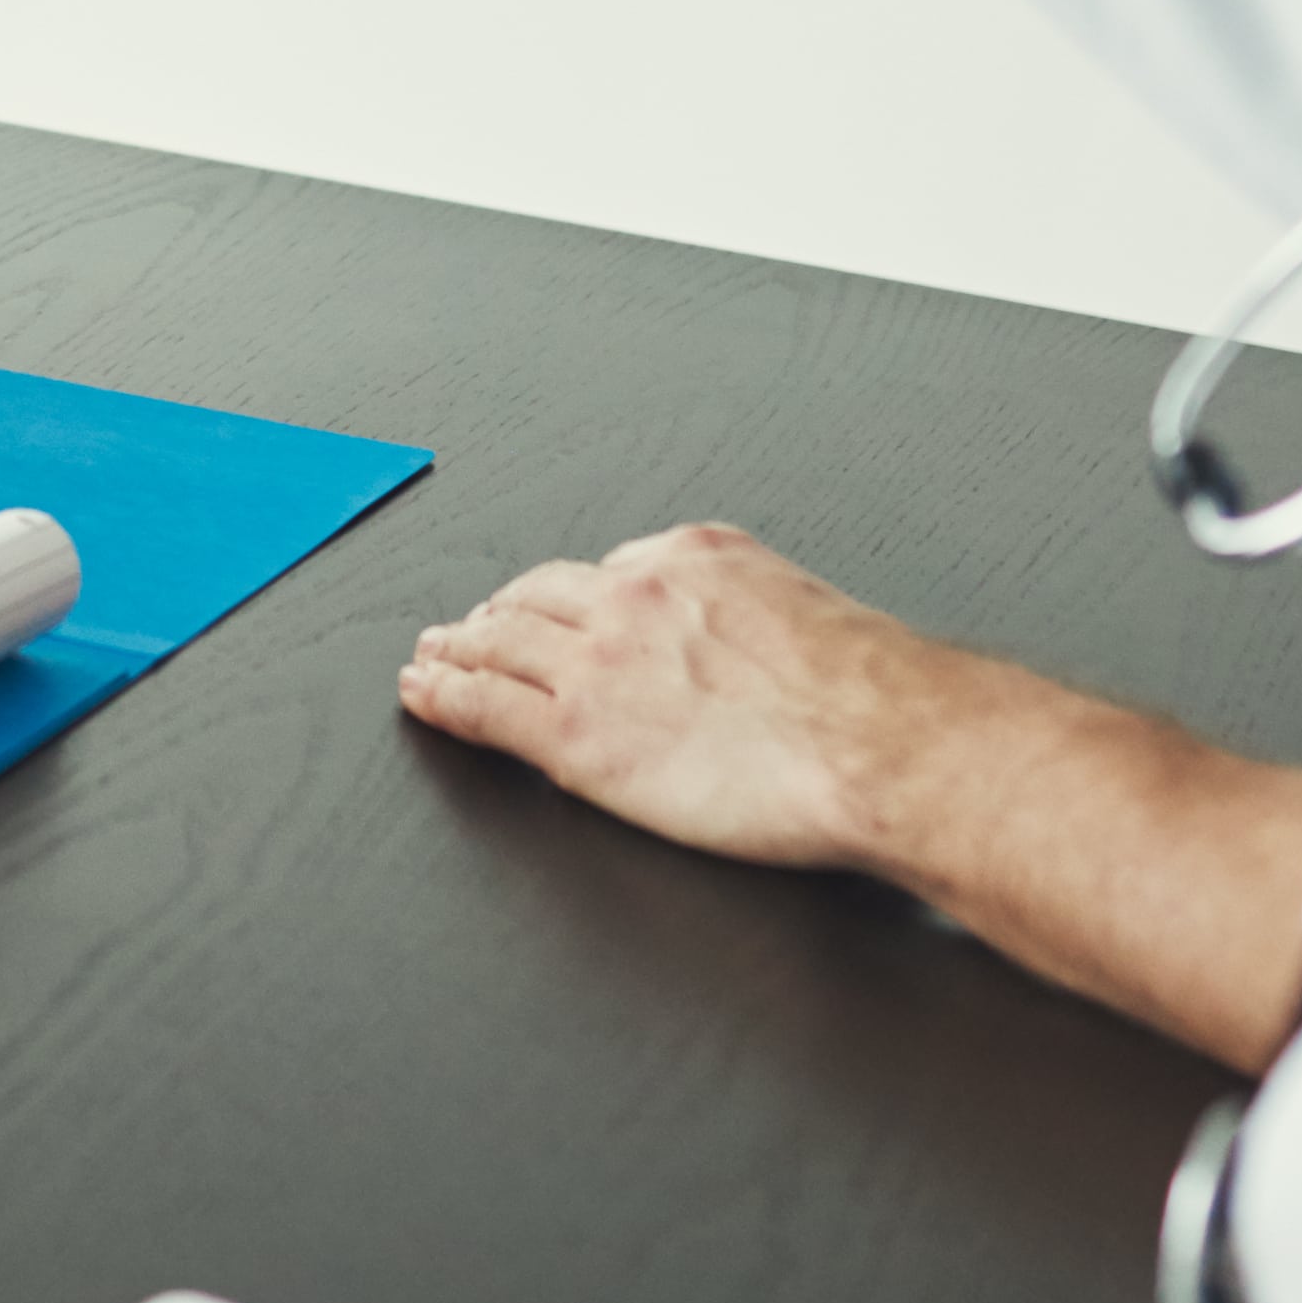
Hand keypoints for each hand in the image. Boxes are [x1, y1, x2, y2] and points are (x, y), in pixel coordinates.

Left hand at [397, 523, 974, 873]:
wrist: (878, 742)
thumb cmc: (872, 697)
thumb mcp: (808, 614)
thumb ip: (758, 619)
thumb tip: (763, 653)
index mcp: (692, 560)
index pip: (606, 573)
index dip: (569, 600)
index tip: (553, 611)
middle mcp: (633, 596)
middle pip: (536, 598)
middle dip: (497, 613)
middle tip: (467, 627)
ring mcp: (598, 664)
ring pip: (498, 643)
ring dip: (455, 649)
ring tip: (431, 657)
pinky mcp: (578, 734)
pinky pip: (486, 708)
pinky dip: (443, 698)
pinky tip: (423, 696)